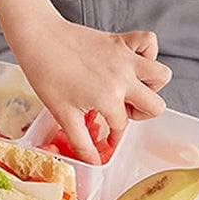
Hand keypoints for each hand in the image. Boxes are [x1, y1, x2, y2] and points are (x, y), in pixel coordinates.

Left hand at [6, 15, 171, 149]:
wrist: (37, 37)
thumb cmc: (45, 73)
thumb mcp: (61, 113)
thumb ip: (80, 141)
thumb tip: (92, 162)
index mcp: (108, 98)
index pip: (123, 126)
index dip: (114, 136)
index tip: (107, 138)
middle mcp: (123, 78)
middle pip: (155, 105)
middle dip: (140, 114)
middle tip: (119, 111)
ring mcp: (124, 57)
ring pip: (161, 75)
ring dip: (151, 85)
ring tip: (130, 88)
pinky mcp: (119, 40)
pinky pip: (148, 42)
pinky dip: (146, 52)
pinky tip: (130, 61)